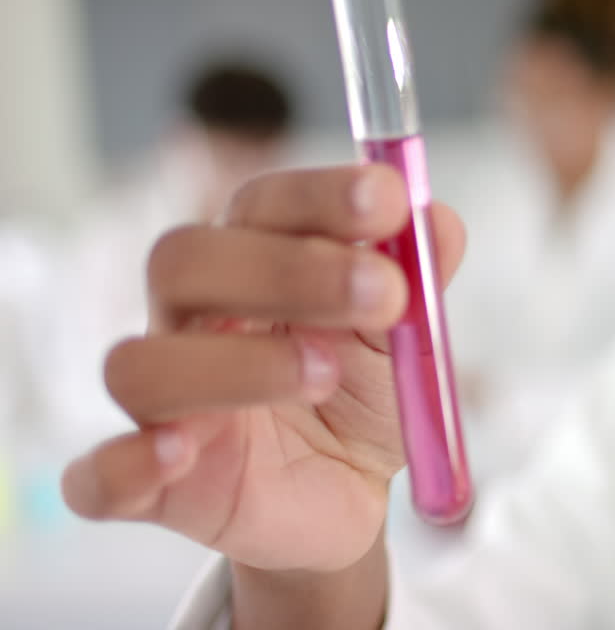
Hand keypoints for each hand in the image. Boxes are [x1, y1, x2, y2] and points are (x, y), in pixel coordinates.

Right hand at [61, 164, 465, 572]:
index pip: (260, 207)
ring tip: (322, 373)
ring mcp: (164, 405)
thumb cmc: (359, 397)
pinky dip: (124, 464)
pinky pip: (98, 475)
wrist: (344, 494)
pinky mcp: (148, 488)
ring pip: (142, 365)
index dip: (319, 197)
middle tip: (384, 292)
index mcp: (252, 267)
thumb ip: (419, 282)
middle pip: (186, 263)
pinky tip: (177, 453)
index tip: (387, 199)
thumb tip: (440, 224)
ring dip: (235, 365)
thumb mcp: (406, 340)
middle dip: (286, 269)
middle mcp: (192, 322)